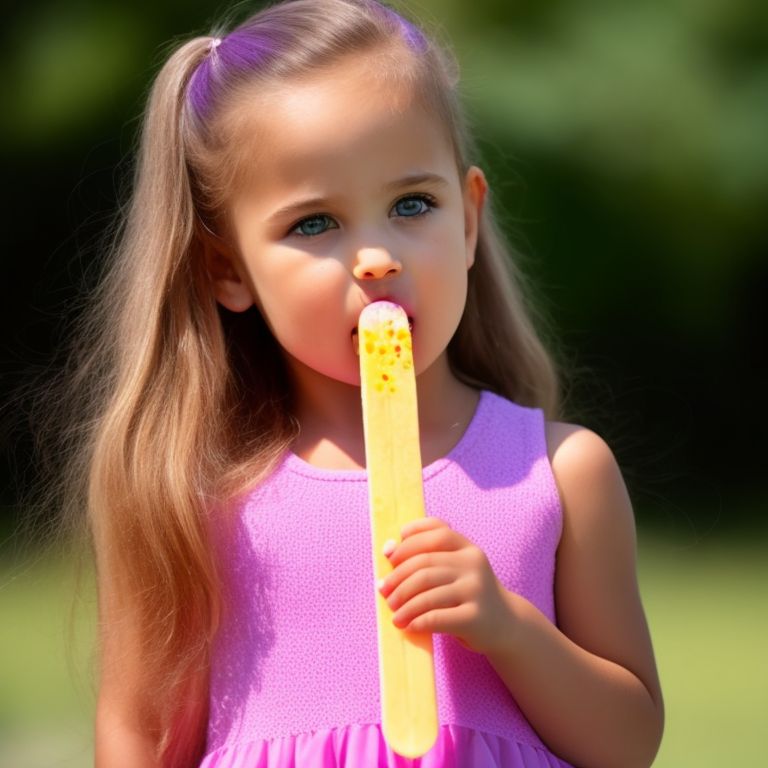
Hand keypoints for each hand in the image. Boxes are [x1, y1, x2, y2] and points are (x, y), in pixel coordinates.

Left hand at [377, 517, 510, 654]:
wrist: (507, 624)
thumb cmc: (469, 593)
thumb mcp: (457, 567)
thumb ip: (428, 556)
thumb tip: (387, 549)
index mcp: (467, 547)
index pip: (435, 533)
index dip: (408, 542)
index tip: (389, 557)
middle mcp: (474, 564)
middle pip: (425, 565)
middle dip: (398, 578)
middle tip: (384, 591)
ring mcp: (476, 590)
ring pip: (428, 593)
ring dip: (404, 605)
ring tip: (394, 614)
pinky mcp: (474, 618)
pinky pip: (436, 618)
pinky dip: (417, 621)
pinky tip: (409, 625)